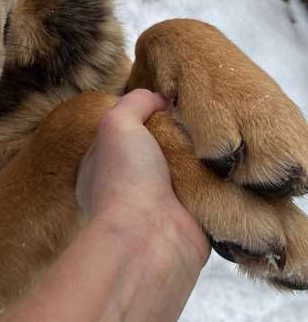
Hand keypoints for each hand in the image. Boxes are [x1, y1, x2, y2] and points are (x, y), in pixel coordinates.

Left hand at [76, 89, 208, 268]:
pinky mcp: (193, 218)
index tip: (168, 104)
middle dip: (179, 136)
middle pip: (161, 149)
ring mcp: (162, 204)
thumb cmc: (124, 179)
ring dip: (203, 157)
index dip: (145, 116)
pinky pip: (211, 191)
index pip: (126, 132)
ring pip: (188, 168)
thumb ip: (134, 103)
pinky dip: (221, 180)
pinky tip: (233, 162)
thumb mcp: (116, 124)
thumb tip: (159, 99)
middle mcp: (131, 185)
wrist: (149, 239)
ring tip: (221, 137)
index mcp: (104, 165)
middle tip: (200, 120)